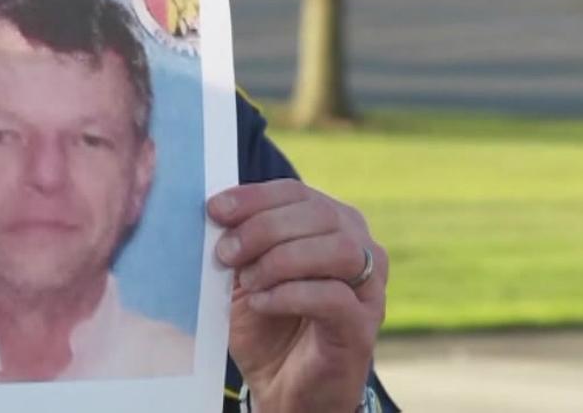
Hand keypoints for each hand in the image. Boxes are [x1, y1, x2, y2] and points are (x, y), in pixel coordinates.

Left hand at [209, 179, 387, 412]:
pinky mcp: (362, 327)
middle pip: (319, 214)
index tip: (214, 210)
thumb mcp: (245, 276)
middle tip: (225, 253)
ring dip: (282, 259)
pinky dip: (290, 294)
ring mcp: (368, 288)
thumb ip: (239, 244)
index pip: (296, 192)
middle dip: (264, 228)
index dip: (254, 197)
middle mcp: (359, 248)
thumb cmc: (266, 325)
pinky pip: (335, 297)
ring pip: (338, 249)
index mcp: (331, 225)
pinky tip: (262, 303)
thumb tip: (214, 213)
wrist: (283, 388)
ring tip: (249, 281)